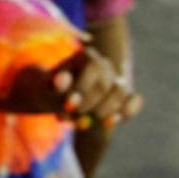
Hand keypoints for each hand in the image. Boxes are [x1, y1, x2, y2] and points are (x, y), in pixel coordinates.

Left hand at [0, 45, 141, 130]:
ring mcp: (116, 79)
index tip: (69, 105)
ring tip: (86, 121)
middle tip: (75, 116)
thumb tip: (63, 80)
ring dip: (105, 111)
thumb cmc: (49, 92)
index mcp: (86, 55)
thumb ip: (55, 87)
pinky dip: (126, 112)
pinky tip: (110, 122)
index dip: (84, 88)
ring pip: (122, 92)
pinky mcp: (123, 95)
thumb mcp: (45, 90)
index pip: (94, 68)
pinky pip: (133, 101)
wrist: (55, 99)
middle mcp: (105, 64)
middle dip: (91, 104)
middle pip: (107, 83)